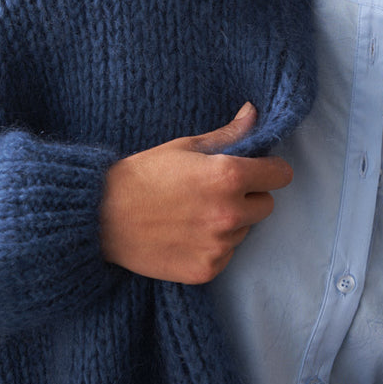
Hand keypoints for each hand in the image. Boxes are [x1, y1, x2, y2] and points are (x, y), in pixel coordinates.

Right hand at [99, 103, 292, 283]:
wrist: (101, 217)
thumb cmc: (142, 175)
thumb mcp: (185, 147)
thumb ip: (228, 135)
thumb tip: (254, 113)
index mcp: (228, 177)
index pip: (281, 175)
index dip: (269, 170)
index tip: (256, 170)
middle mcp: (229, 214)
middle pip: (266, 205)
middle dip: (249, 197)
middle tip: (214, 192)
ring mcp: (219, 246)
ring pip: (244, 231)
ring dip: (229, 222)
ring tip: (192, 213)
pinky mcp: (207, 270)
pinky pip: (225, 254)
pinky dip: (212, 246)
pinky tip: (184, 234)